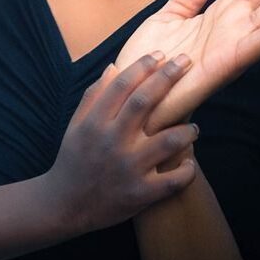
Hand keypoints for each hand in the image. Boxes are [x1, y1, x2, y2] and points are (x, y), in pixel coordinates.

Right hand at [47, 52, 199, 232]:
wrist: (65, 204)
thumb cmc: (73, 159)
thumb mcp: (76, 125)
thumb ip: (94, 96)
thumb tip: (113, 67)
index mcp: (94, 123)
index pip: (122, 85)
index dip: (143, 66)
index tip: (160, 54)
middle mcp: (111, 142)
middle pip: (145, 102)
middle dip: (168, 78)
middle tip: (186, 62)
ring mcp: (127, 168)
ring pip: (168, 141)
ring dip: (187, 130)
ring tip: (193, 127)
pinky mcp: (140, 194)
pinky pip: (173, 181)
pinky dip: (187, 171)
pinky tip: (190, 163)